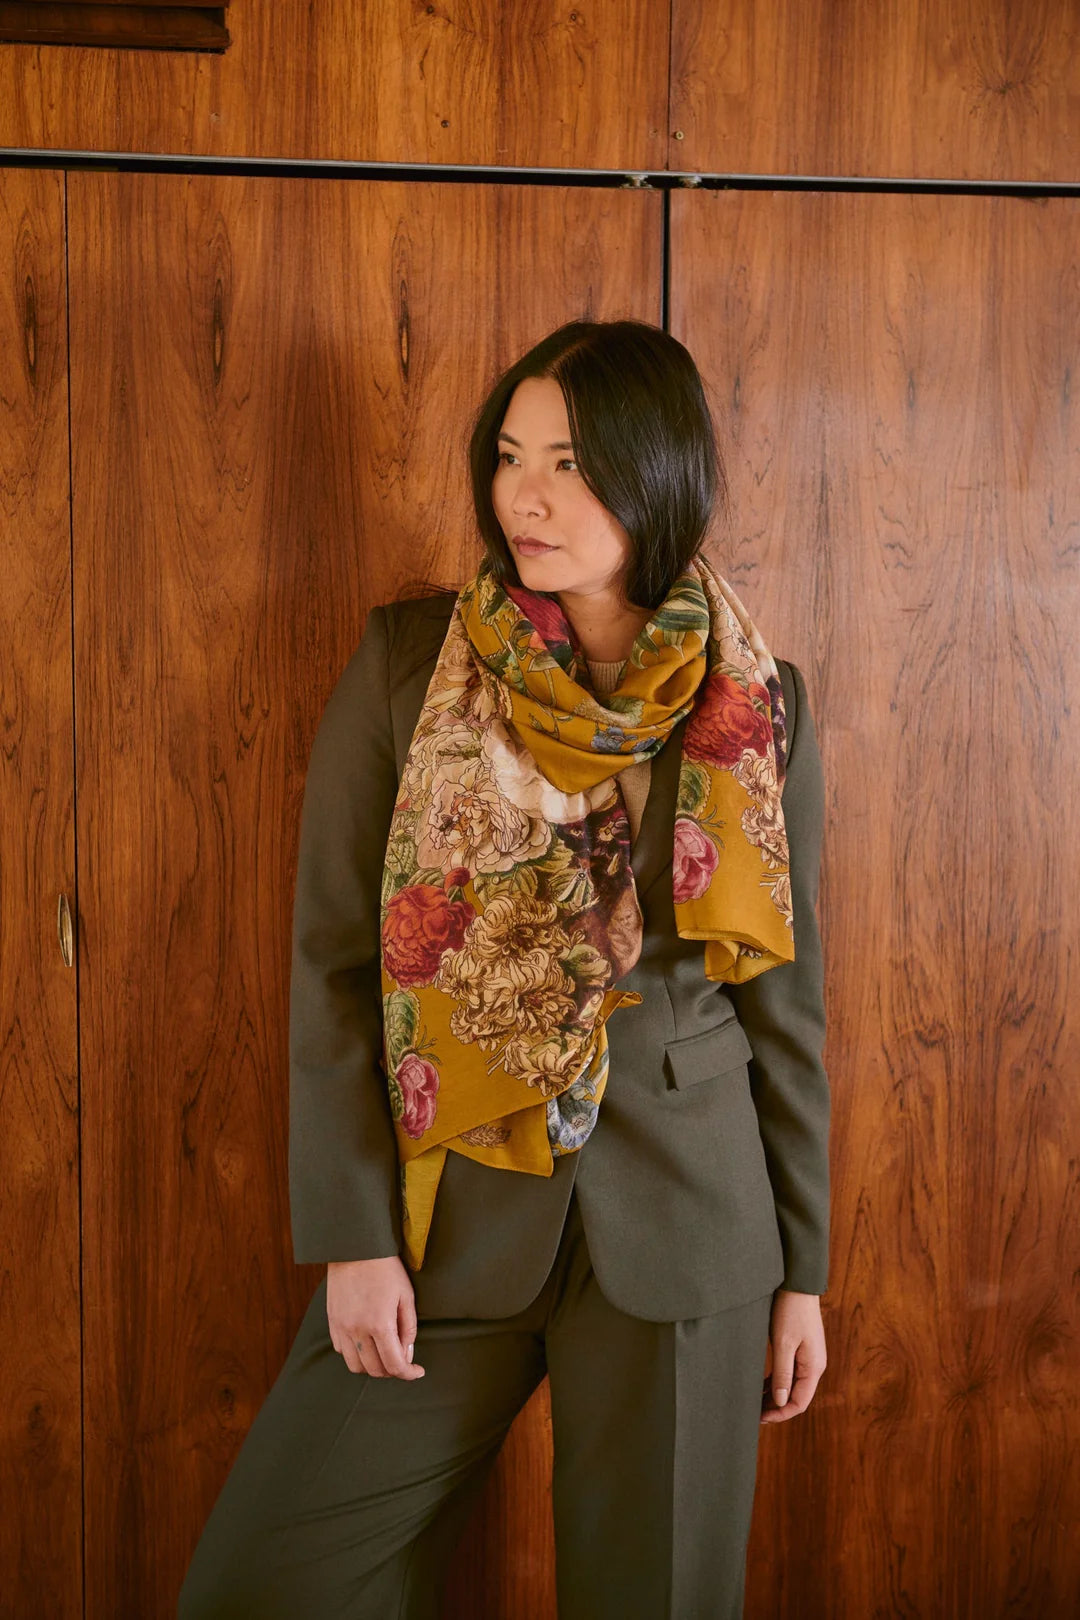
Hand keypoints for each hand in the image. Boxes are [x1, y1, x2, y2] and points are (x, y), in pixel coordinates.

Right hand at [326, 1256, 425, 1379]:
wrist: (355, 1247)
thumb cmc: (385, 1268)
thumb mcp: (406, 1295)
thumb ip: (409, 1328)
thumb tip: (407, 1354)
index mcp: (380, 1324)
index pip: (394, 1365)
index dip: (409, 1374)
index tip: (418, 1371)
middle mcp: (357, 1330)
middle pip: (375, 1370)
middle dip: (392, 1370)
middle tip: (403, 1360)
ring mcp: (342, 1328)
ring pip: (356, 1366)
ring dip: (372, 1367)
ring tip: (384, 1354)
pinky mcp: (332, 1322)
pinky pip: (342, 1351)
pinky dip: (356, 1354)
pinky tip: (367, 1342)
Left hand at [760, 1288, 825, 1423]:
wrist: (798, 1284)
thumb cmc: (790, 1311)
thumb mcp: (783, 1344)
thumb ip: (783, 1374)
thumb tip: (781, 1401)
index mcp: (813, 1367)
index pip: (799, 1402)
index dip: (781, 1414)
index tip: (761, 1418)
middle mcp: (814, 1366)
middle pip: (796, 1396)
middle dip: (776, 1407)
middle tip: (754, 1413)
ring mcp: (809, 1358)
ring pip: (792, 1385)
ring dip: (775, 1395)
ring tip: (755, 1402)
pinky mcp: (802, 1350)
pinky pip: (790, 1373)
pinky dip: (777, 1381)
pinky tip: (761, 1385)